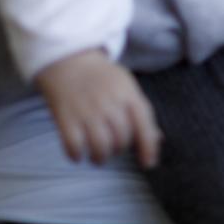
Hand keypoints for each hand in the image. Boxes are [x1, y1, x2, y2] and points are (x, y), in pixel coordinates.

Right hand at [33, 49, 161, 167]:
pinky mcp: (65, 117)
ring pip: (100, 147)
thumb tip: (158, 140)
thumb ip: (141, 113)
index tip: (148, 163)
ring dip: (100, 157)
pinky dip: (77, 155)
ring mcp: (86, 110)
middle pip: (122, 139)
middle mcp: (109, 103)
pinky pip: (74, 146)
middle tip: (113, 147)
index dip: (148, 146)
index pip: (143, 123)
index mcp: (127, 94)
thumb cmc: (103, 79)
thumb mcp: (126, 87)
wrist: (68, 60)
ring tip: (98, 155)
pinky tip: (78, 154)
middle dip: (119, 149)